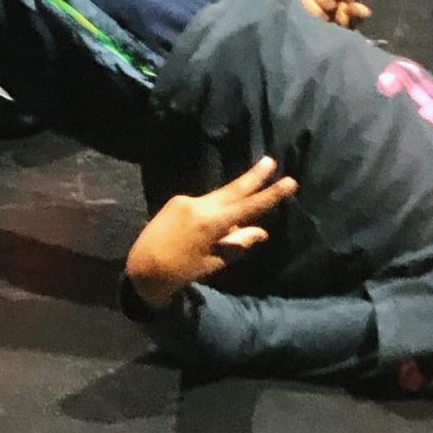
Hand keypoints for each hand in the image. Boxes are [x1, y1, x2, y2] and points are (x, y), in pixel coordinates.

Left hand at [124, 156, 297, 310]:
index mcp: (211, 222)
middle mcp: (199, 204)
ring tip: (256, 178)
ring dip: (236, 193)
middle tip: (270, 161)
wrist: (143, 267)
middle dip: (253, 177)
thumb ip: (237, 244)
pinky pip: (205, 203)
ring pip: (219, 196)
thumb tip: (261, 231)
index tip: (289, 182)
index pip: (247, 206)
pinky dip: (217, 207)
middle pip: (233, 190)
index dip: (270, 195)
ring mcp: (185, 200)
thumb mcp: (214, 262)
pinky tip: (221, 216)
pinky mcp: (176, 201)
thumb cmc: (181, 271)